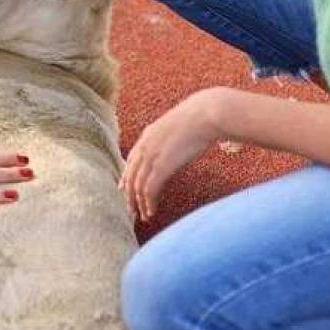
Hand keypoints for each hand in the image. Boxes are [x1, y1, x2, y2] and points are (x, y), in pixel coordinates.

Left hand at [120, 89, 228, 222]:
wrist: (205, 114)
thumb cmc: (198, 119)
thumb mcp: (176, 127)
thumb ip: (170, 138)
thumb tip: (176, 145)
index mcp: (146, 136)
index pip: (130, 161)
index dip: (126, 178)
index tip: (124, 191)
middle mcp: (144, 147)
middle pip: (130, 176)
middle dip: (129, 196)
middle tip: (132, 211)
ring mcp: (152, 156)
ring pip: (137, 186)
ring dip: (139, 204)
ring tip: (143, 216)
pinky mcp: (162, 166)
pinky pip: (149, 189)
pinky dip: (148, 203)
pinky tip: (151, 211)